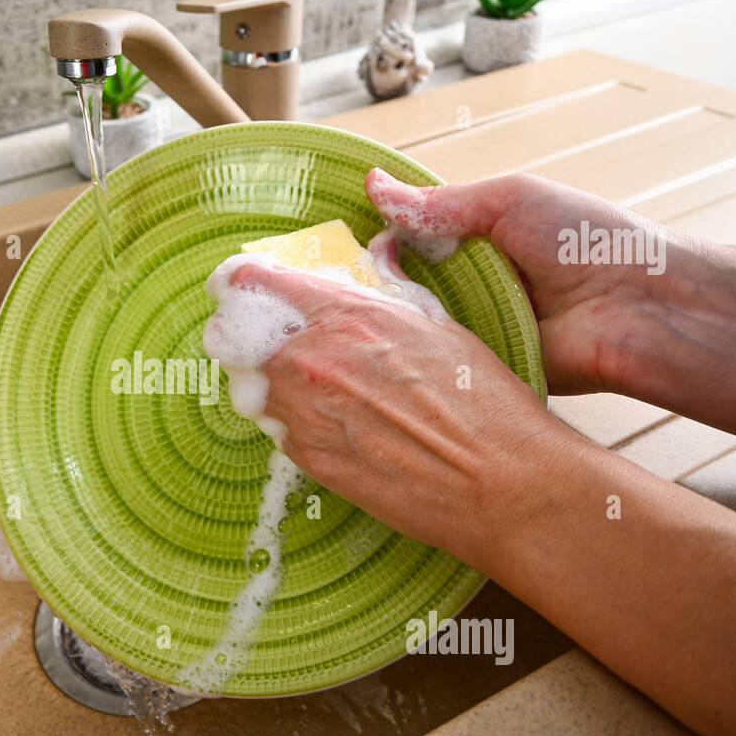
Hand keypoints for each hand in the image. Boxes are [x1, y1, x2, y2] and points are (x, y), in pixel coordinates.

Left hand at [224, 258, 578, 568]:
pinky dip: (288, 421)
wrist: (499, 480)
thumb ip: (392, 291)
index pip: (255, 282)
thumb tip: (379, 255)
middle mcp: (310, 361)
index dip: (239, 280)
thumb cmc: (482, 401)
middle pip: (236, 336)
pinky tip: (329, 424)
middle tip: (271, 342)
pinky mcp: (307, 460)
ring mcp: (302, 414)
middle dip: (249, 335)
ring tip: (307, 390)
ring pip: (248, 385)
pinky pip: (275, 428)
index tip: (236, 285)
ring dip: (264, 381)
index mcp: (343, 315)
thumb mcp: (438, 325)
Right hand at [366, 168, 735, 456]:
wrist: (638, 311)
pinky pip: (437, 364)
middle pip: (401, 288)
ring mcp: (473, 332)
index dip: (374, 244)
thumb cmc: (587, 242)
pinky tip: (376, 357)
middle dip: (370, 287)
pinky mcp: (480, 372)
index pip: (407, 243)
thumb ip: (440, 204)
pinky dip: (414, 360)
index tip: (335, 248)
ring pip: (411, 329)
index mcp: (476, 243)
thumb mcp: (509, 202)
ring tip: (340, 325)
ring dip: (386, 324)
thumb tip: (373, 187)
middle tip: (326, 291)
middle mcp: (469, 288)